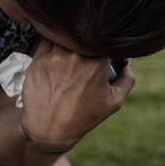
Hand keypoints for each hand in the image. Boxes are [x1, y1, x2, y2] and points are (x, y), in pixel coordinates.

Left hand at [19, 40, 133, 152]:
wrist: (49, 130)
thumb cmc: (84, 117)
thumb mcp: (114, 102)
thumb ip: (127, 79)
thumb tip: (126, 62)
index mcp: (96, 61)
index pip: (103, 38)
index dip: (103, 40)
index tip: (102, 48)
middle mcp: (74, 55)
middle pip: (82, 35)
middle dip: (85, 40)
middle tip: (86, 52)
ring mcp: (53, 56)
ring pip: (63, 36)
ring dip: (68, 41)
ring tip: (70, 54)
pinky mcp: (37, 59)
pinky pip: (46, 42)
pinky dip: (52, 45)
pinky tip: (56, 56)